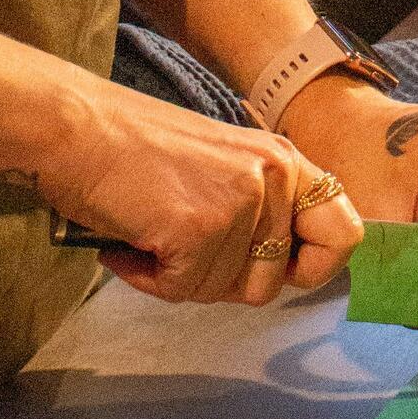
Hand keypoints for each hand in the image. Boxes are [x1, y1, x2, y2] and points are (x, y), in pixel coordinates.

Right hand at [40, 81, 364, 304]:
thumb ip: (258, 208)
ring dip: (179, 278)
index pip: (344, 233)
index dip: (315, 269)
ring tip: (150, 237)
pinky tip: (130, 244)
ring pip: (222, 291)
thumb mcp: (223, 164)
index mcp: (284, 161)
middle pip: (272, 283)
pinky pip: (181, 289)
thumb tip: (273, 272)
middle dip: (223, 283)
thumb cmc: (133, 150)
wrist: (73, 127)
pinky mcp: (200, 227)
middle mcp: (272, 178)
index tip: (279, 273)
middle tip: (184, 254)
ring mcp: (239, 202)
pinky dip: (148, 278)